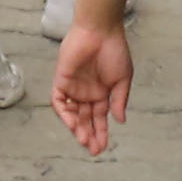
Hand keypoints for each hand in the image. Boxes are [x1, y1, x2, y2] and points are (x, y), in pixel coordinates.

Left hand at [52, 19, 135, 154]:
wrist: (100, 31)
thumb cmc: (114, 51)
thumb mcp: (122, 79)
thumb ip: (119, 100)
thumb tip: (120, 121)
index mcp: (101, 93)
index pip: (99, 118)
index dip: (101, 133)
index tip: (103, 148)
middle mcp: (86, 92)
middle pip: (85, 119)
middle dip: (89, 135)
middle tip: (93, 149)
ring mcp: (74, 86)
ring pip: (72, 113)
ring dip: (76, 127)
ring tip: (84, 140)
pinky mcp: (62, 78)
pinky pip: (59, 99)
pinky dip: (64, 112)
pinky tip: (72, 123)